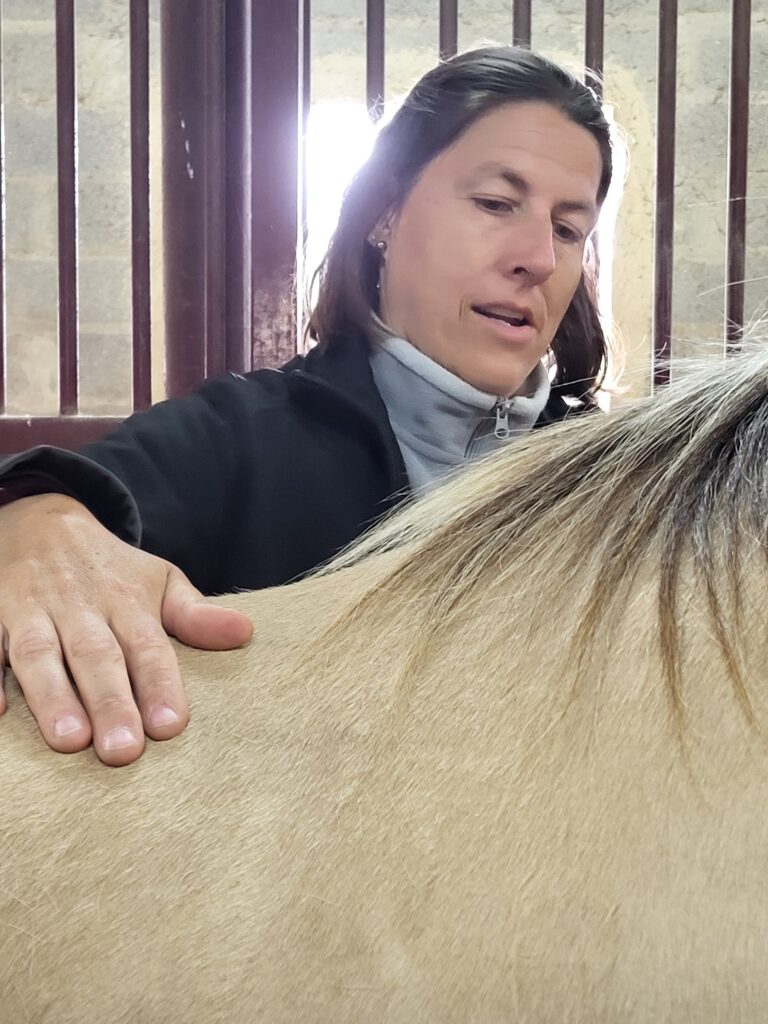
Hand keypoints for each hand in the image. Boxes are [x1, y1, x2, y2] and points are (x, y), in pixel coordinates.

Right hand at [0, 493, 252, 765]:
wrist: (37, 519)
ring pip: (40, 652)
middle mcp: (78, 607)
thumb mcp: (156, 581)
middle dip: (110, 701)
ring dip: (53, 695)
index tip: (170, 725)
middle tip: (122, 750)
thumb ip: (195, 615)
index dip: (159, 684)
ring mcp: (30, 610)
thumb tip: (245, 632)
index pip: (147, 645)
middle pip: (96, 655)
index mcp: (125, 601)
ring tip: (69, 740)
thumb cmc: (108, 569)